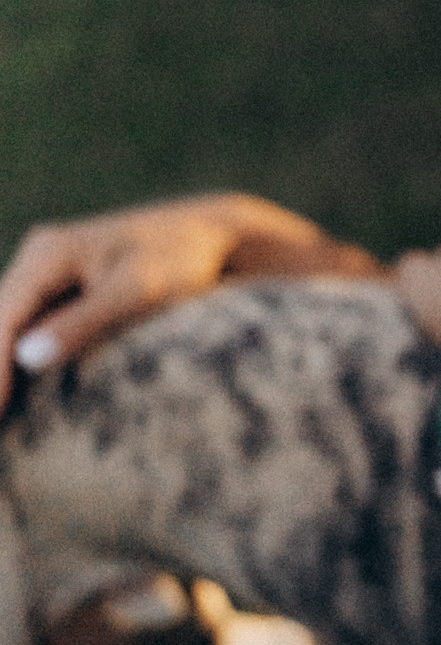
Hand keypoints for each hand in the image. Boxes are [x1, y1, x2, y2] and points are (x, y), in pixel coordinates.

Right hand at [0, 194, 375, 408]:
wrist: (215, 233)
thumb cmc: (183, 258)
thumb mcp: (137, 290)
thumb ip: (85, 321)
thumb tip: (28, 357)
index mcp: (47, 254)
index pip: (3, 318)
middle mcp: (40, 257)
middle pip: (1, 320)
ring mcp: (51, 271)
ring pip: (13, 323)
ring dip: (5, 365)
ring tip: (7, 411)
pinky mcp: (69, 287)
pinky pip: (34, 324)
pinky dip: (24, 355)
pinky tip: (24, 392)